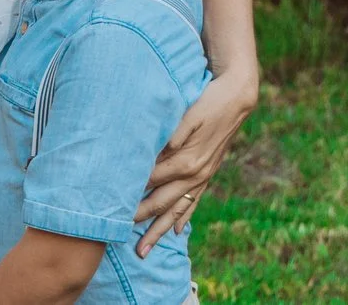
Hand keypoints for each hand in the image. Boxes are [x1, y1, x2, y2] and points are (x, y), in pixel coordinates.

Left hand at [133, 61, 256, 252]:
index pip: (152, 180)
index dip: (131, 190)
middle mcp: (196, 173)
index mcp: (187, 160)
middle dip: (140, 220)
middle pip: (162, 202)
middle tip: (117, 235)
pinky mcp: (208, 172)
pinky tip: (177, 230)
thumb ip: (173, 134)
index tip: (110, 203)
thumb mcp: (189, 113)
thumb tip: (157, 150)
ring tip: (144, 249)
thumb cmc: (207, 100)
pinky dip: (184, 216)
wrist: (237, 97)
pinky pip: (194, 201)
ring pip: (177, 209)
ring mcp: (203, 175)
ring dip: (160, 230)